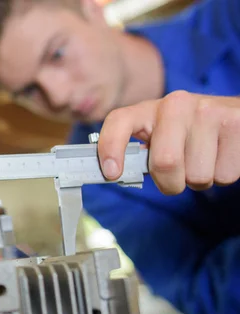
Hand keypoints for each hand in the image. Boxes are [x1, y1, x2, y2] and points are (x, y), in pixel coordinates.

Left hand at [97, 90, 239, 194]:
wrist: (232, 116)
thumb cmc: (185, 134)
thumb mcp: (156, 136)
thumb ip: (135, 154)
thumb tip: (112, 174)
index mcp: (149, 108)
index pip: (119, 122)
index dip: (110, 148)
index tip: (112, 173)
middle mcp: (177, 104)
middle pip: (165, 164)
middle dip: (169, 183)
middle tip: (175, 176)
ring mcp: (209, 112)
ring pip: (197, 176)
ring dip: (198, 180)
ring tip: (202, 159)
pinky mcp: (237, 125)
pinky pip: (224, 175)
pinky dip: (222, 176)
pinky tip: (220, 155)